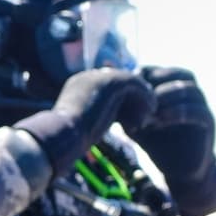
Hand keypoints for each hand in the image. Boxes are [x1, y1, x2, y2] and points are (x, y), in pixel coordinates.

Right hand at [16, 68, 155, 175]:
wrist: (63, 133)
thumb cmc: (69, 138)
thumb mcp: (81, 126)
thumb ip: (92, 119)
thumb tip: (97, 128)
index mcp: (78, 86)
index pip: (106, 88)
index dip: (120, 103)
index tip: (130, 120)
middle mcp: (87, 77)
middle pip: (118, 84)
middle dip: (132, 100)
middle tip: (144, 116)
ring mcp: (98, 77)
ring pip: (128, 83)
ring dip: (141, 99)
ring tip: (149, 115)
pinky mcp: (110, 82)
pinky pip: (135, 84)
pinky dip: (145, 96)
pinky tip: (151, 110)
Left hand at [130, 66, 214, 183]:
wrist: (180, 171)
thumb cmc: (158, 144)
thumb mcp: (139, 123)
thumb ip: (129, 108)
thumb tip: (108, 94)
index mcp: (177, 91)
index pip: (165, 71)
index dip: (148, 73)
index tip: (132, 84)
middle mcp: (193, 96)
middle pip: (183, 74)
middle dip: (161, 79)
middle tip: (143, 90)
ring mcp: (203, 108)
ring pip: (191, 91)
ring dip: (169, 95)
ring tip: (151, 106)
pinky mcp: (208, 125)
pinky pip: (198, 112)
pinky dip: (180, 112)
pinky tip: (162, 119)